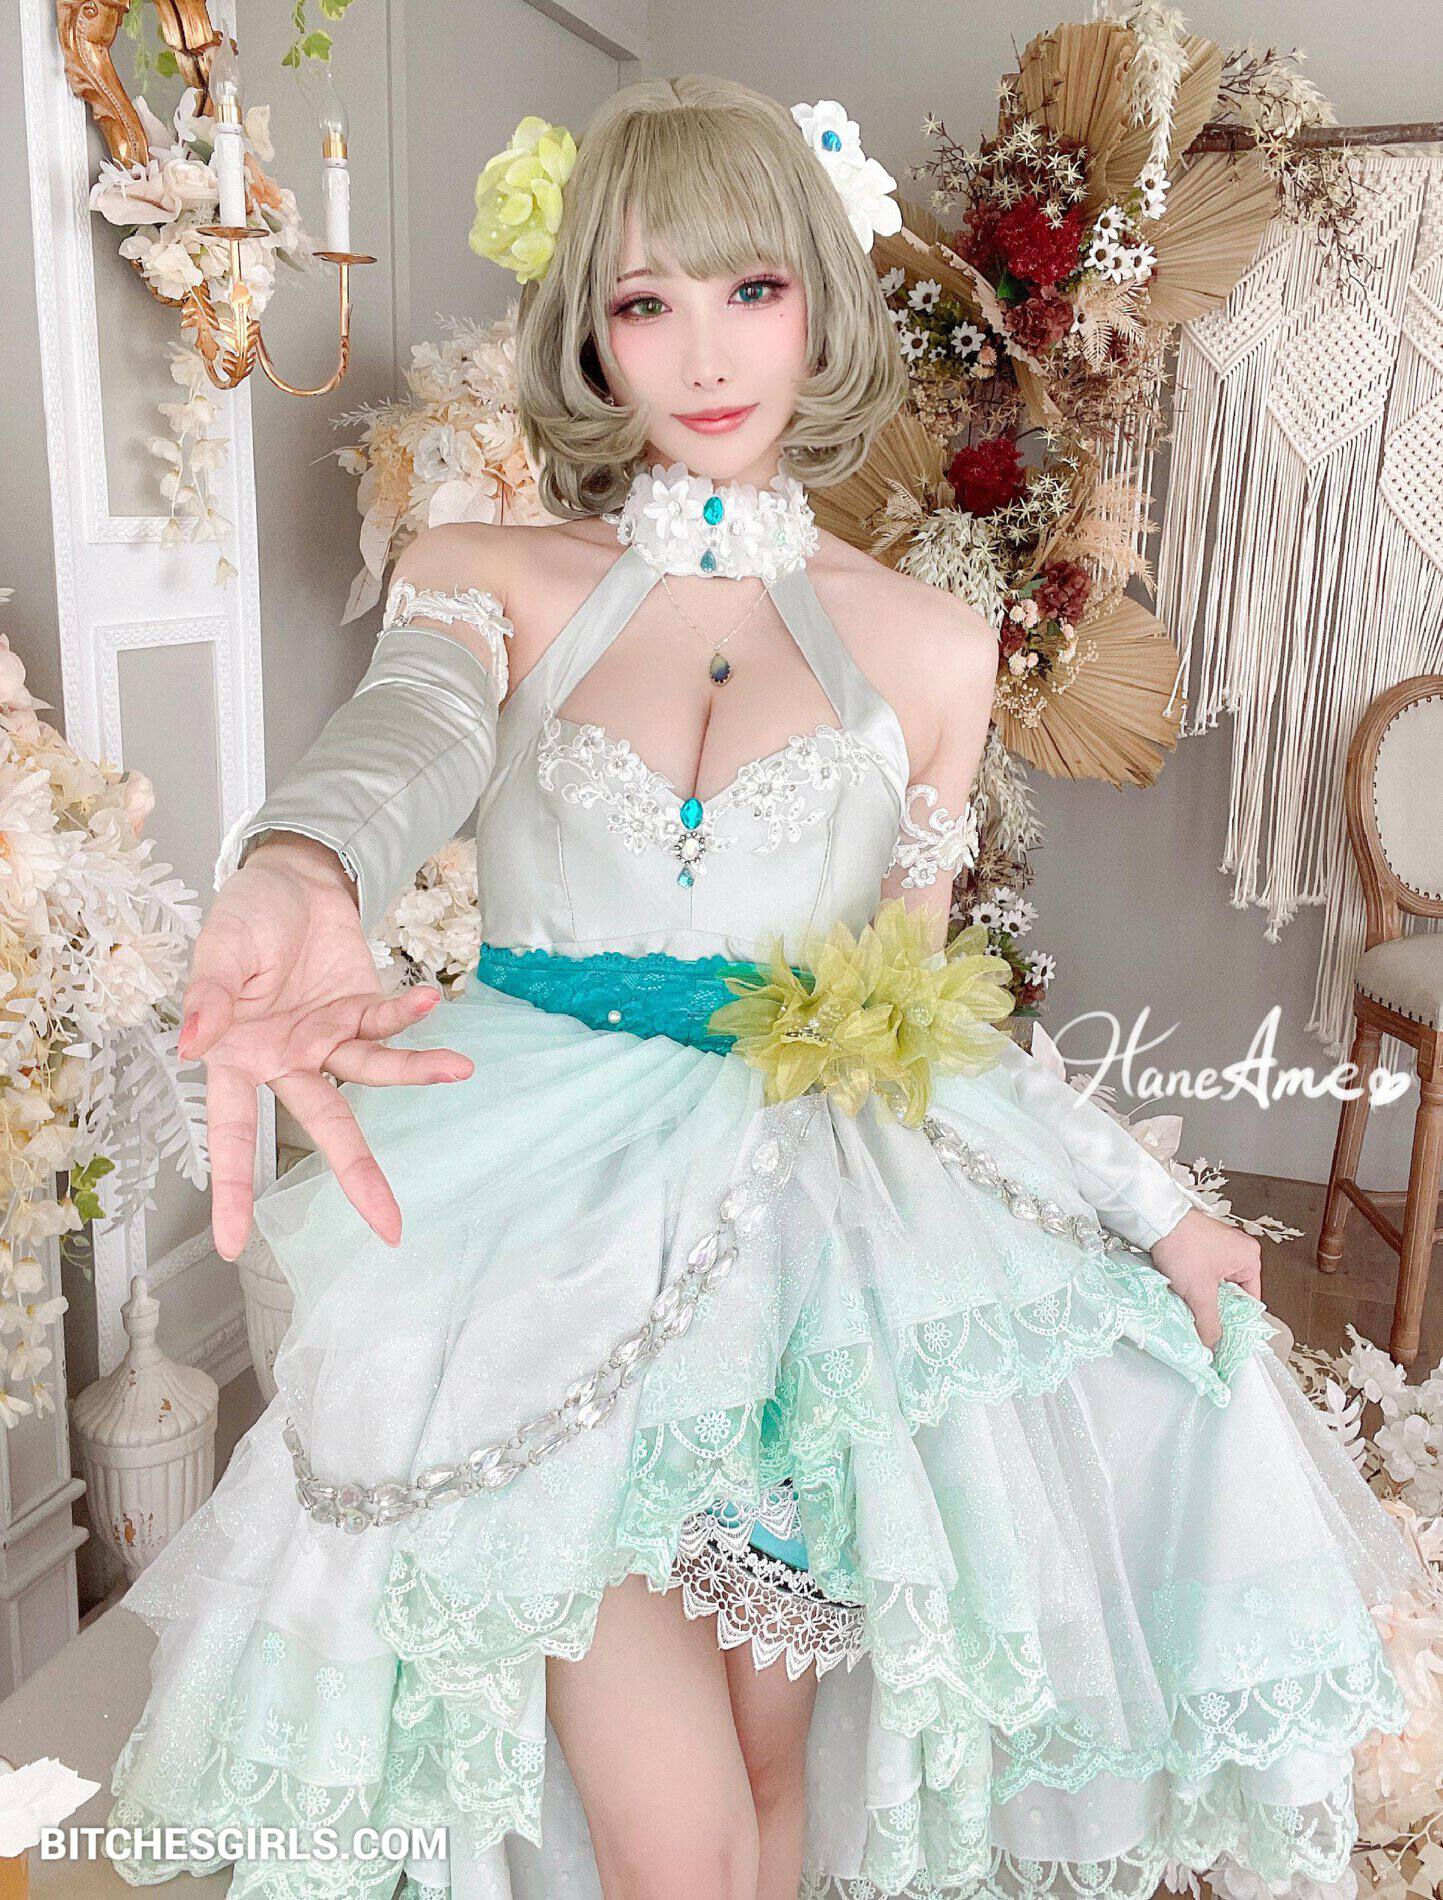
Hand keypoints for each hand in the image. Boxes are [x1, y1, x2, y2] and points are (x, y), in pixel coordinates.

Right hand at [182, 834, 474, 1261]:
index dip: (232, 1189)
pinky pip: (390, 1021)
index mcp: (240, 1059)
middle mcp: (289, 1060)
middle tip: (391, 1228)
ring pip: (374, 1073)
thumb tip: (192, 1043)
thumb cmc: (245, 921)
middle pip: (325, 1126)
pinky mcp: (365, 1008)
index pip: (231, 1134)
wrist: (291, 879)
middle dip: (357, 1175)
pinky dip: (410, 1013)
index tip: (231, 1247)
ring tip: (458, 1069)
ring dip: (416, 1072)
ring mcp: (332, 1038)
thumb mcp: (217, 952)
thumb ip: (207, 998)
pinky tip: (429, 998)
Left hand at [1149, 1208, 1263, 1351]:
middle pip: (1231, 1294)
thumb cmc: (1183, 1246)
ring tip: (1191, 1311)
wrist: (1154, 1221)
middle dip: (1216, 1310)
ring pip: (1213, 1286)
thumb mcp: (1200, 1293)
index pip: (1250, 1301)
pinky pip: (1201, 1275)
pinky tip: (1181, 1295)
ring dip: (1201, 1298)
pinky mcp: (1198, 1246)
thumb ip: (1209, 1324)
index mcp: (1249, 1258)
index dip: (1237, 1321)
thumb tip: (1212, 1346)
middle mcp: (1237, 1250)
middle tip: (1205, 1327)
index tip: (1226, 1338)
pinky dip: (1191, 1286)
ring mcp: (1217, 1247)